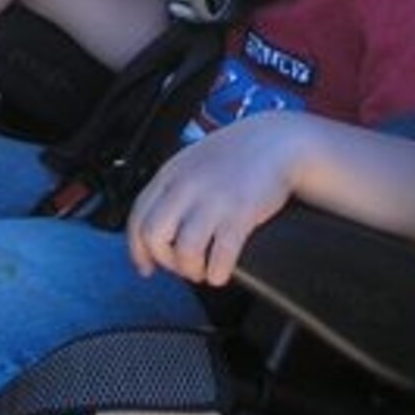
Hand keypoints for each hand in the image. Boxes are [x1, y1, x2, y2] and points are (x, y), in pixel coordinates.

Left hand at [127, 115, 300, 286]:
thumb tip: (156, 229)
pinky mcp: (240, 213)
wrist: (276, 141)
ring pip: (185, 251)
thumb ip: (172, 189)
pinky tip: (222, 271)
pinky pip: (220, 257)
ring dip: (192, 270)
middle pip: (155, 237)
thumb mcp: (191, 163)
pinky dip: (218, 273)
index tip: (146, 267)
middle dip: (166, 262)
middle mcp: (186, 186)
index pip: (137, 218)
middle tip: (182, 266)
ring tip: (204, 270)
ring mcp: (213, 200)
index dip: (137, 250)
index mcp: (170, 174)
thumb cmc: (236, 155)